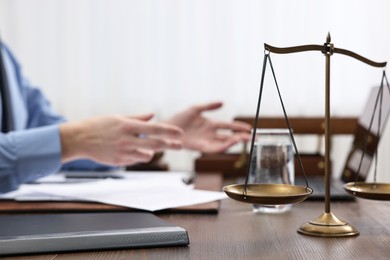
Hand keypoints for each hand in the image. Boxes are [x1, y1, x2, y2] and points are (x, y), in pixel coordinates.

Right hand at [60, 114, 182, 165]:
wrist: (78, 139)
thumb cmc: (98, 125)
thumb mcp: (118, 118)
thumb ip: (137, 118)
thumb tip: (152, 115)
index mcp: (128, 126)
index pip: (153, 129)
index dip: (168, 131)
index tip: (179, 133)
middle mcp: (127, 139)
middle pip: (154, 144)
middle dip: (170, 144)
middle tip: (180, 145)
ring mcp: (123, 152)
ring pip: (146, 155)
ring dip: (152, 152)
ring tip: (152, 148)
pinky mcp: (118, 161)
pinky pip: (134, 160)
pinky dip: (137, 156)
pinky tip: (132, 151)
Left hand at [165, 102, 250, 152]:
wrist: (166, 128)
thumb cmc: (179, 119)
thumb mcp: (195, 109)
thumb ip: (209, 106)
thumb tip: (222, 102)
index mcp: (210, 125)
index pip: (228, 126)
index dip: (239, 127)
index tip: (250, 127)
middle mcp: (210, 134)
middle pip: (230, 137)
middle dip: (243, 137)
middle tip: (255, 137)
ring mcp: (206, 141)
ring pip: (224, 143)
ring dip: (235, 142)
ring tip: (245, 138)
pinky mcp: (200, 147)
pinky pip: (214, 148)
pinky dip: (224, 146)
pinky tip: (231, 143)